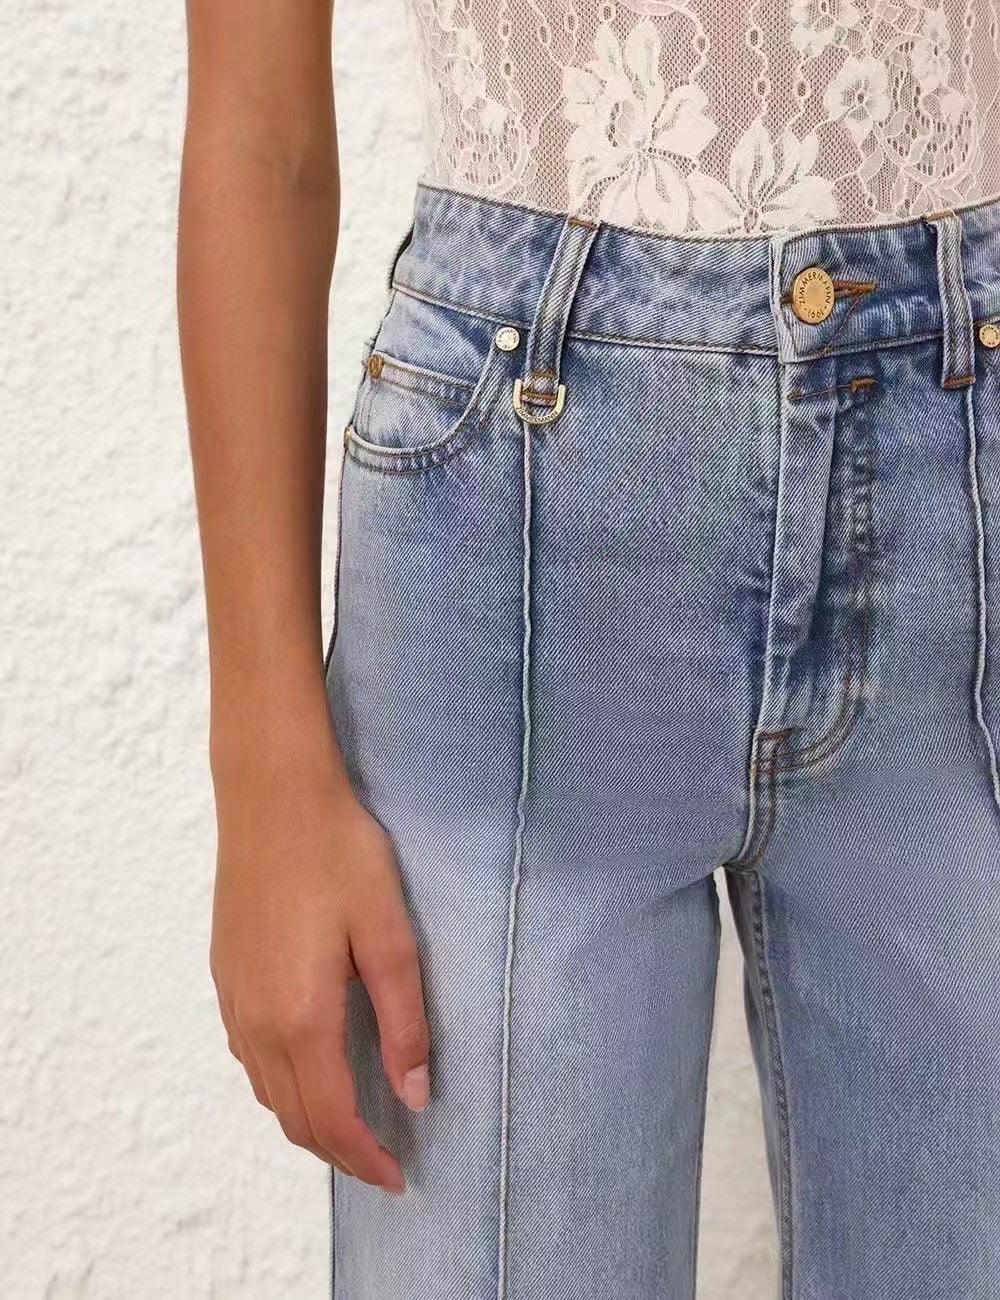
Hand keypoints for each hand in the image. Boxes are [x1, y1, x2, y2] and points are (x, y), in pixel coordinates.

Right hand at [208, 739, 428, 1192]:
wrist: (271, 795)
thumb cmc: (338, 854)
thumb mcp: (388, 934)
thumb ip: (403, 1020)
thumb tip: (415, 1094)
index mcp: (301, 1018)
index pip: (333, 1118)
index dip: (366, 1159)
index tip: (400, 1177)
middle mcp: (257, 1022)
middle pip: (294, 1118)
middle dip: (338, 1151)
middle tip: (382, 1162)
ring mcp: (234, 999)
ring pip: (267, 1092)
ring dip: (307, 1121)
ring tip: (351, 1126)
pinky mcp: (225, 975)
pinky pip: (249, 1058)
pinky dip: (280, 1086)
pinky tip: (307, 1070)